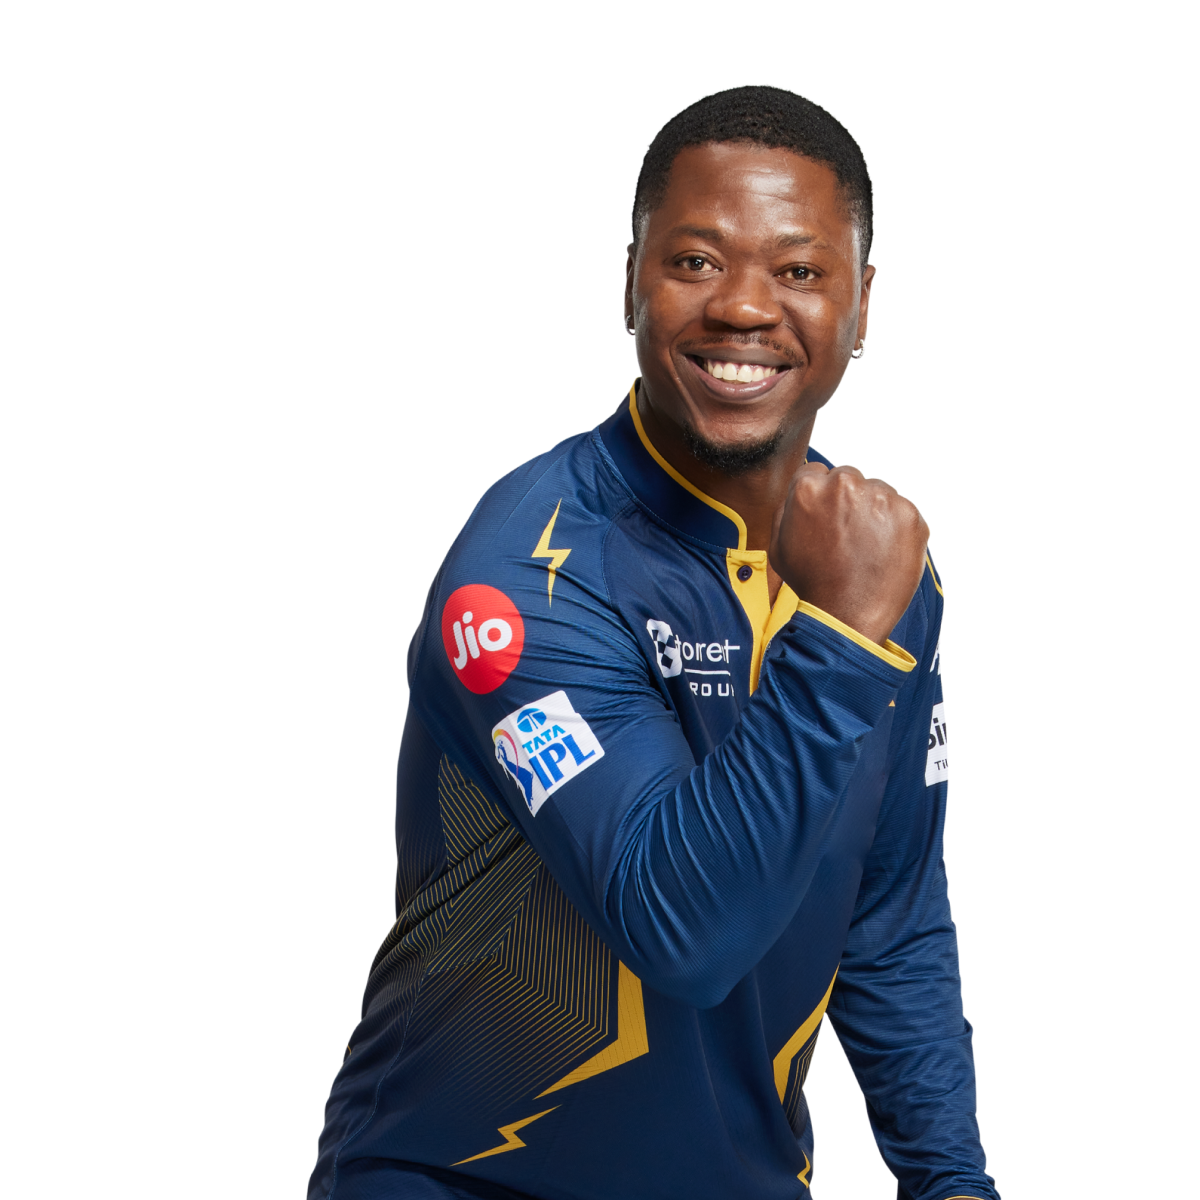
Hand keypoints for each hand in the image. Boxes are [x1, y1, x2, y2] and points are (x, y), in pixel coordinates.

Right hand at [768, 462, 929, 646]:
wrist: (846, 617)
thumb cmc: (810, 583)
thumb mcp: (779, 544)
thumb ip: (788, 507)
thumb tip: (805, 486)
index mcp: (808, 487)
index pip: (817, 473)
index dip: (821, 499)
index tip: (827, 521)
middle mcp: (845, 484)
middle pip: (849, 477)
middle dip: (848, 500)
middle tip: (847, 535)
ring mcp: (882, 497)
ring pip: (878, 492)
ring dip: (874, 512)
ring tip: (866, 548)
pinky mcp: (910, 514)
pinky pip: (902, 511)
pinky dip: (896, 529)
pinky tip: (883, 553)